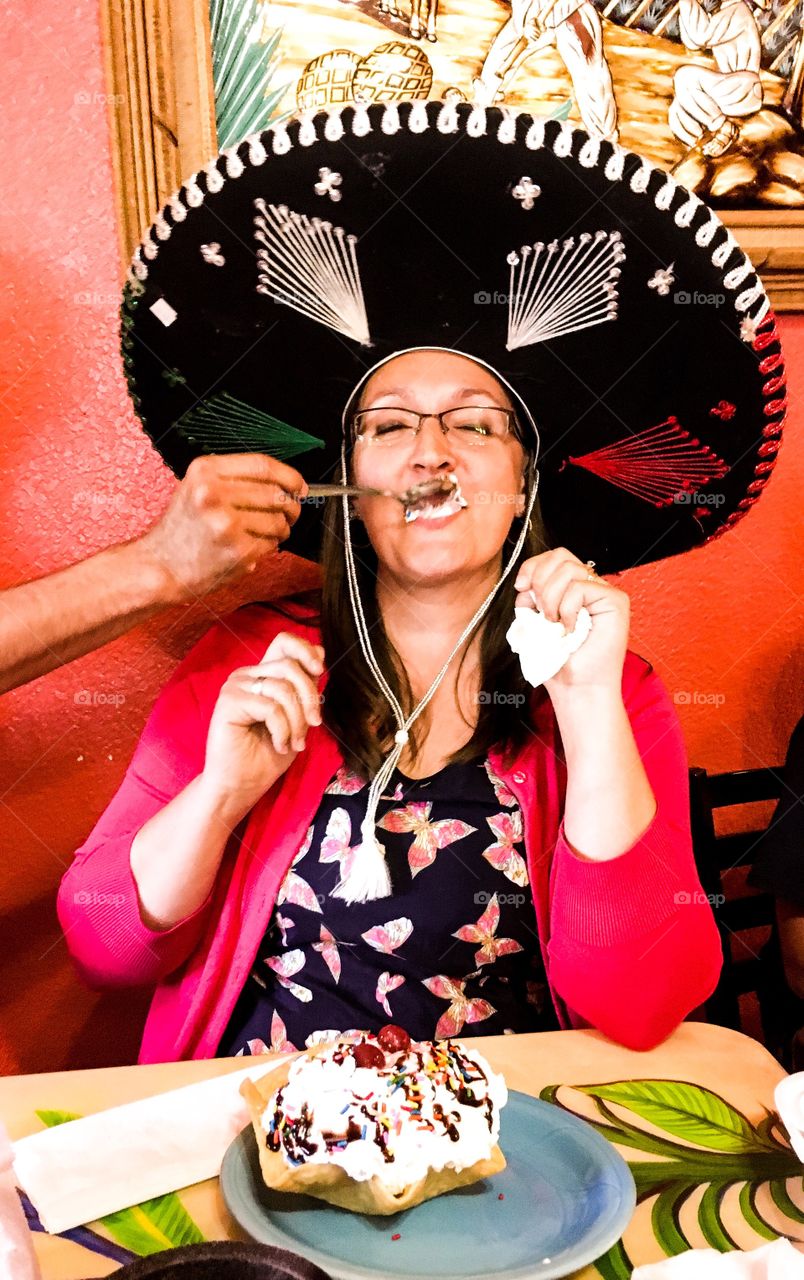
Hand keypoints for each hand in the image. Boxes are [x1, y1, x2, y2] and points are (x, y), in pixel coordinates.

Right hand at [138, 454, 308, 603]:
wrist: (161, 566)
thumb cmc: (182, 529)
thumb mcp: (198, 488)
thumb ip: (235, 479)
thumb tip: (286, 483)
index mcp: (205, 471)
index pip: (262, 465)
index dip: (289, 475)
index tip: (299, 486)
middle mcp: (213, 493)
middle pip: (275, 493)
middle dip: (291, 506)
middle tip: (289, 514)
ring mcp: (226, 523)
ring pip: (278, 521)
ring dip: (281, 529)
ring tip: (264, 533)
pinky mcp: (236, 550)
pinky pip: (271, 544)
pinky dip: (268, 547)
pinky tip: (251, 547)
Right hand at [203, 632, 324, 807]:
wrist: (243, 784)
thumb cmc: (268, 754)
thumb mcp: (297, 716)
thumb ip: (305, 686)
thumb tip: (320, 652)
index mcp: (263, 674)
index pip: (284, 642)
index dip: (305, 650)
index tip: (320, 671)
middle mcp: (248, 675)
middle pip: (290, 666)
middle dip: (309, 698)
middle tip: (314, 725)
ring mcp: (236, 686)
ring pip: (283, 687)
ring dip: (297, 720)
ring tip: (294, 742)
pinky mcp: (229, 701)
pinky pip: (270, 707)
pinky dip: (283, 729)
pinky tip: (279, 744)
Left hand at [514, 548, 628, 692]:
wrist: (576, 688)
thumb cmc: (558, 661)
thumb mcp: (533, 622)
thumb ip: (530, 596)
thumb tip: (525, 582)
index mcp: (572, 588)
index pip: (553, 557)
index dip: (532, 567)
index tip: (521, 588)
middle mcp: (590, 586)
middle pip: (560, 556)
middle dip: (540, 582)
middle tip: (541, 612)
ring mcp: (604, 592)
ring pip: (569, 569)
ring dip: (552, 598)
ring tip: (555, 624)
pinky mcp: (615, 601)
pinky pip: (580, 587)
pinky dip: (567, 609)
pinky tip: (571, 629)